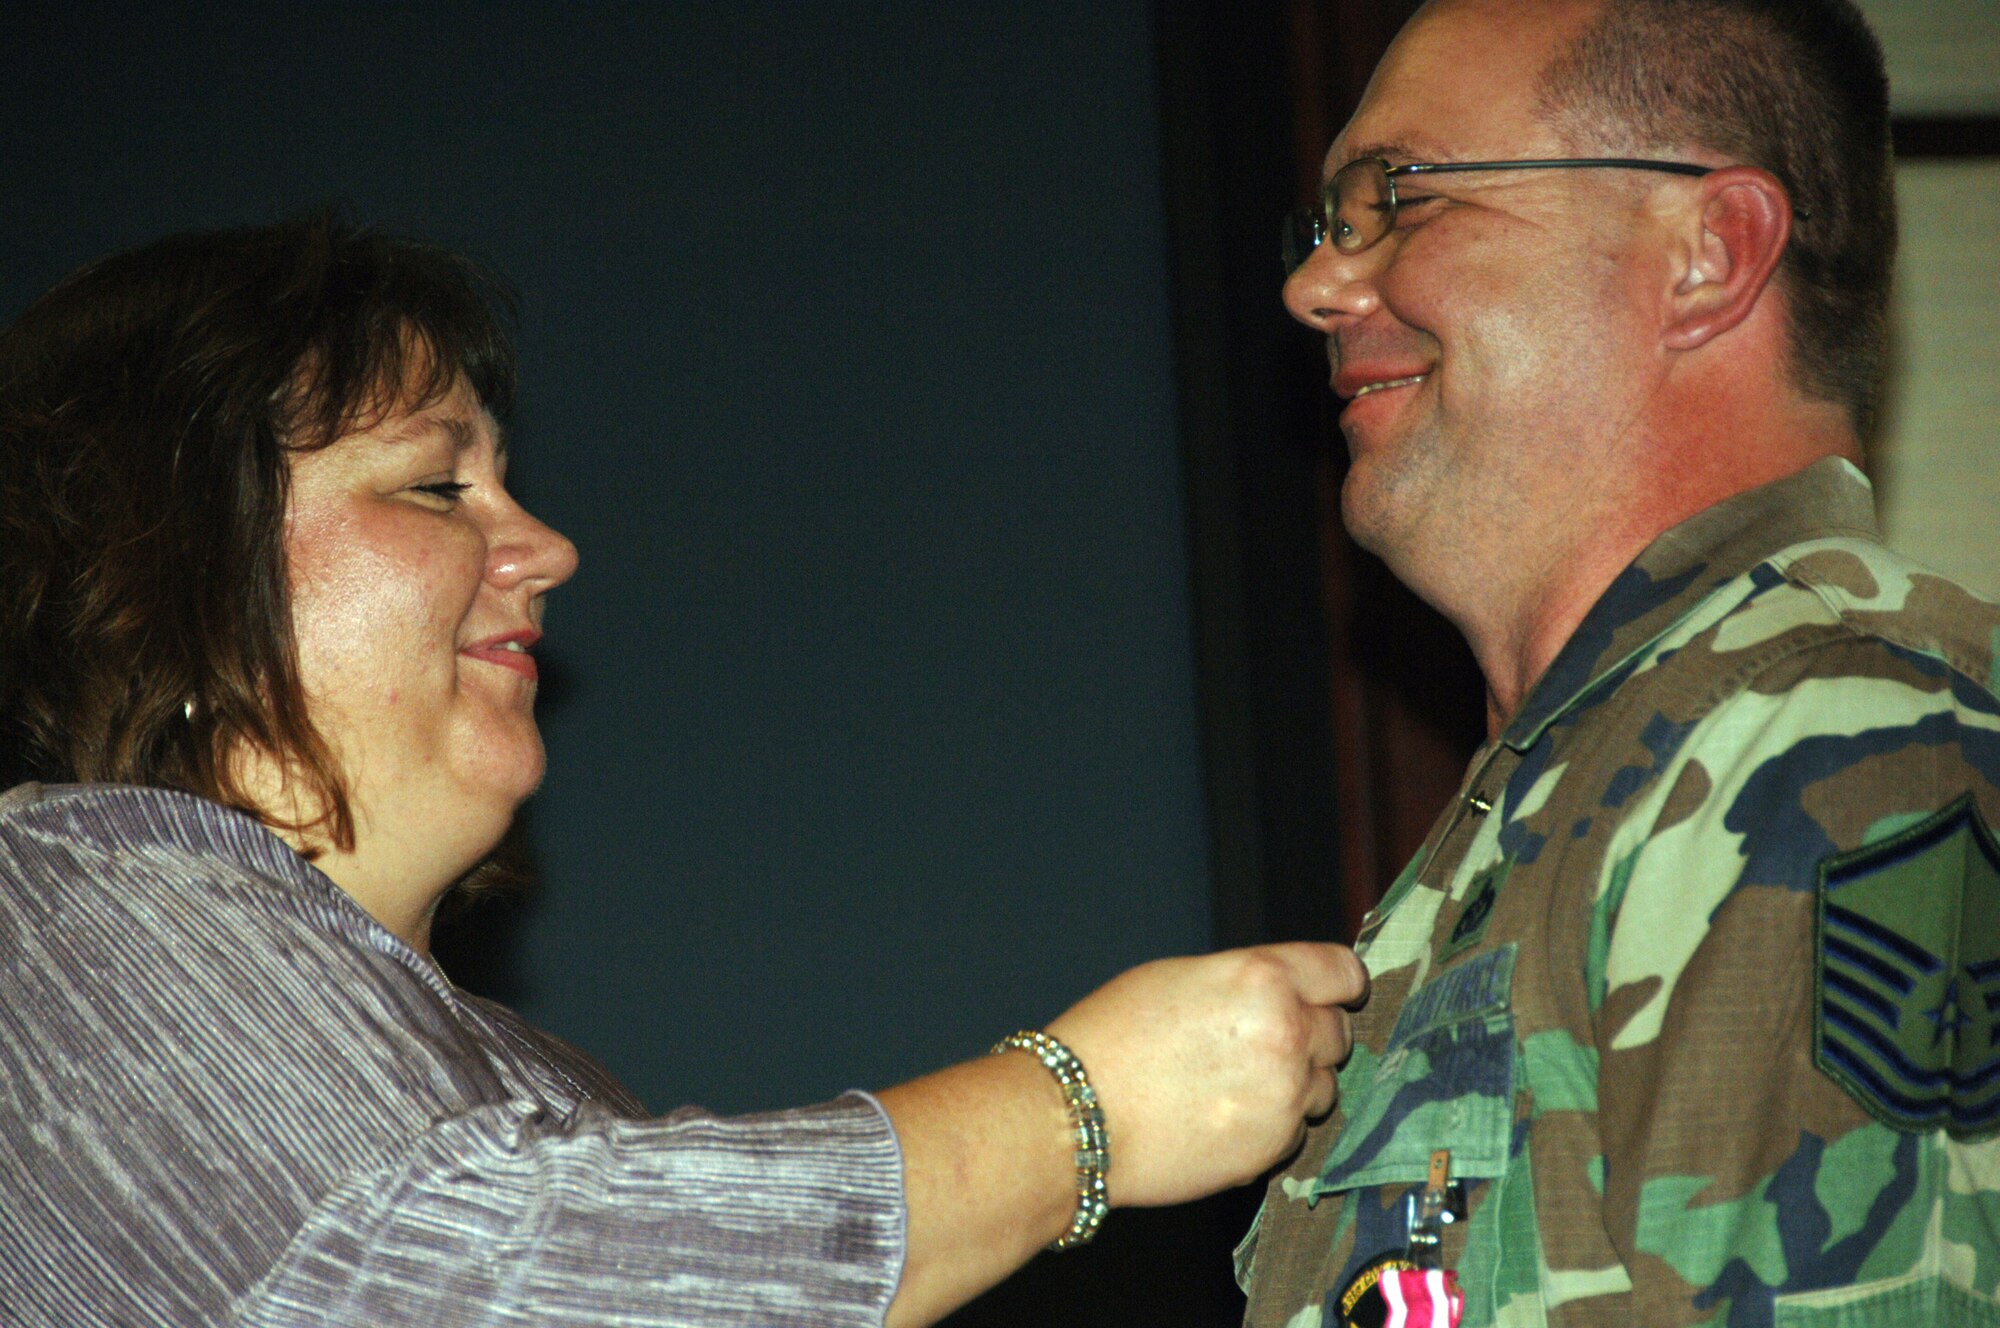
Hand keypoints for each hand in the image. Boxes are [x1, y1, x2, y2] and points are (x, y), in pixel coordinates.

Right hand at [1042, 942, 1365, 1206]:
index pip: (1343, 973)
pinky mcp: (1273, 1147)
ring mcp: (1285, 1095)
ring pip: (1324, 1087)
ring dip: (1297, 1085)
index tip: (1332, 994)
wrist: (1076, 1116)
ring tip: (1237, 1085)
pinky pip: (1296, 1131)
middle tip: (1263, 1044)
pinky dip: (1272, 1126)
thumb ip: (1246, 982)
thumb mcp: (1180, 977)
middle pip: (1338, 1032)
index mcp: (1263, 978)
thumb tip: (1281, 994)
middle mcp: (1287, 1033)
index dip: (1337, 984)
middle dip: (1310, 1036)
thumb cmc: (1112, 1038)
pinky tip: (1224, 1117)